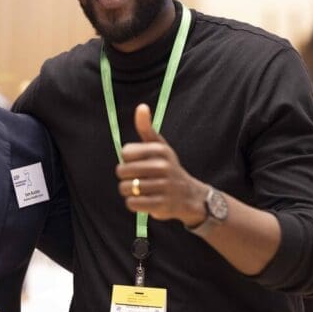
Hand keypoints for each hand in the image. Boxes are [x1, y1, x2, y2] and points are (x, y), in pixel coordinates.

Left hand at [116, 104, 208, 225]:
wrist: (190, 196)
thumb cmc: (168, 167)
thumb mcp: (160, 146)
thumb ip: (146, 128)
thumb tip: (141, 107)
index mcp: (159, 150)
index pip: (125, 153)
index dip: (128, 160)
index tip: (139, 163)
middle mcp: (162, 166)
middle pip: (122, 171)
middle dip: (126, 177)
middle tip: (138, 179)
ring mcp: (162, 186)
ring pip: (125, 188)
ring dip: (130, 191)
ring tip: (141, 190)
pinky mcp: (161, 204)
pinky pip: (132, 203)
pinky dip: (134, 204)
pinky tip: (144, 200)